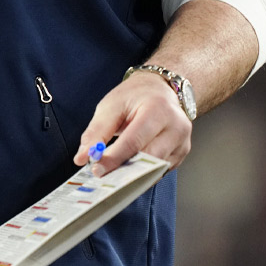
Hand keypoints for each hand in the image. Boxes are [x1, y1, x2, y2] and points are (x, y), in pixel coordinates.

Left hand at [74, 71, 191, 174]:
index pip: (134, 141)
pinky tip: (128, 171)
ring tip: (112, 175)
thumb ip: (96, 132)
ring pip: (155, 169)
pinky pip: (160, 170)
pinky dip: (142, 173)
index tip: (96, 169)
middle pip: (148, 158)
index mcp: (158, 110)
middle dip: (123, 170)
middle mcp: (176, 127)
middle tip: (102, 176)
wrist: (160, 89)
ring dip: (132, 175)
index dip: (114, 158)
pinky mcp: (181, 153)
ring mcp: (182, 142)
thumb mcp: (111, 106)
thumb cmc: (135, 96)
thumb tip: (83, 157)